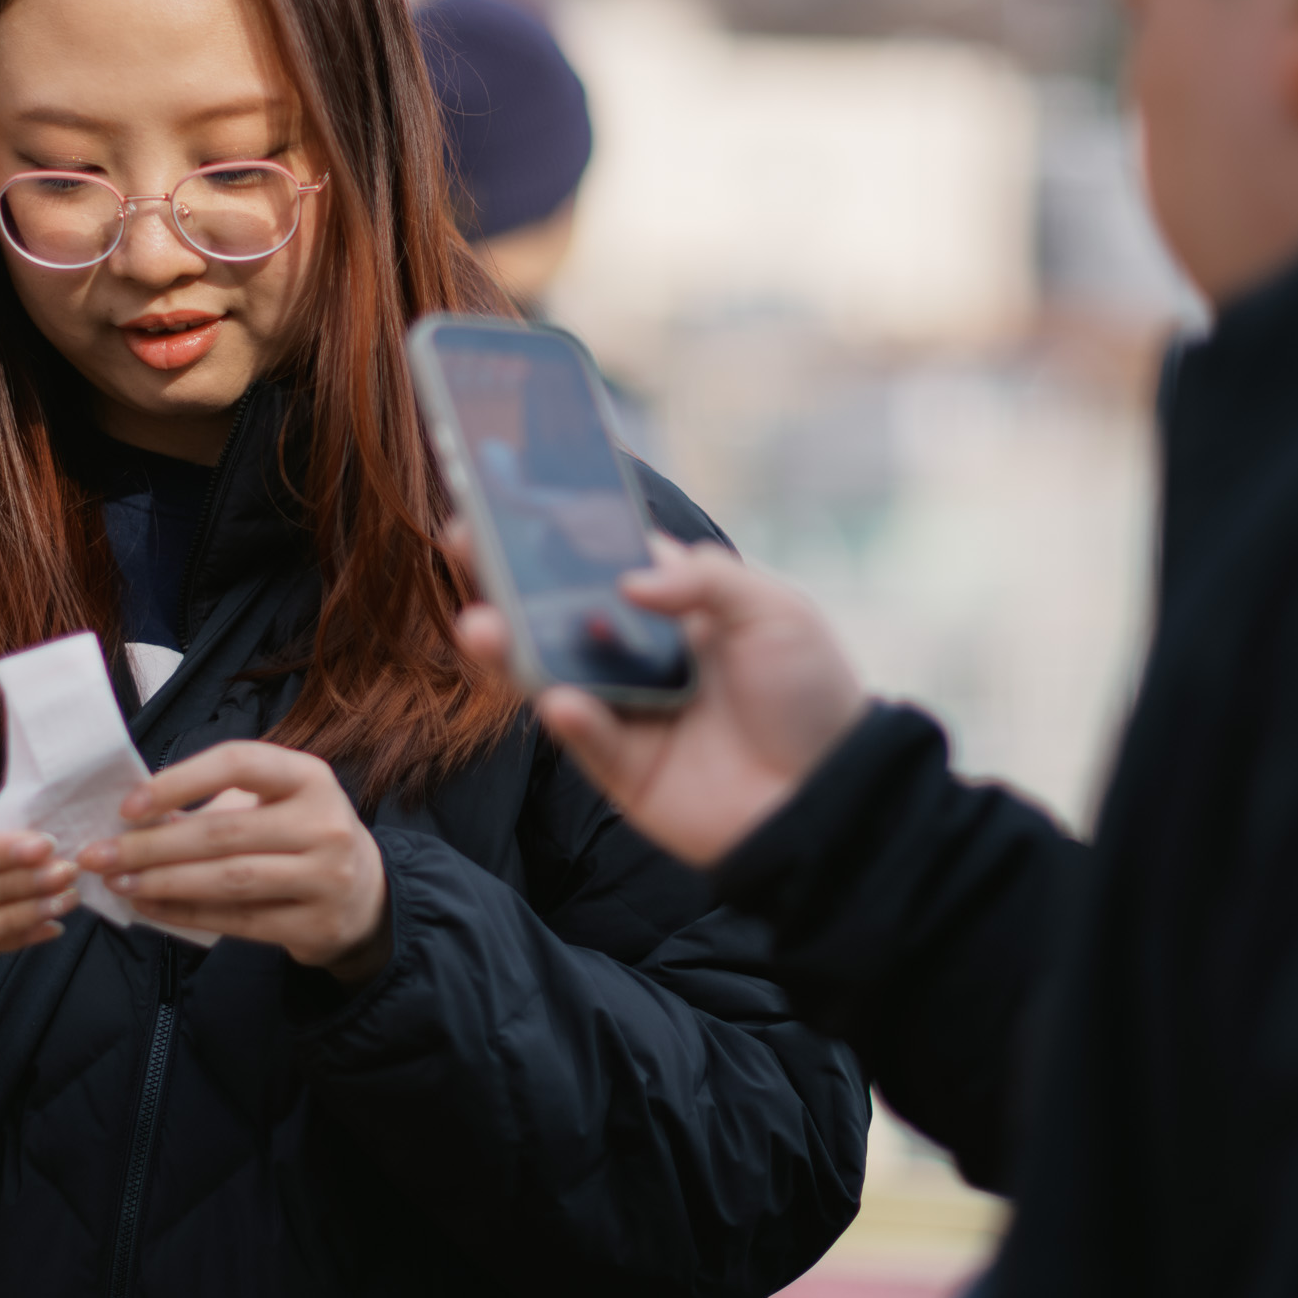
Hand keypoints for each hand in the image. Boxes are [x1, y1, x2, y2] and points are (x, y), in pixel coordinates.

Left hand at [78, 742, 390, 982]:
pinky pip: (237, 921)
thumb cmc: (300, 835)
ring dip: (162, 883)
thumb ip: (215, 803)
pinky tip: (149, 908)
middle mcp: (324, 824)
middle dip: (151, 846)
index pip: (238, 764)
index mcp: (309, 777)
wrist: (365, 894)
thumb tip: (134, 817)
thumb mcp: (275, 802)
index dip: (180, 780)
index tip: (129, 805)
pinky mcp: (316, 924)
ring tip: (117, 882)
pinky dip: (185, 914)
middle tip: (99, 854)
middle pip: (222, 833)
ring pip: (227, 880)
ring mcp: (325, 877)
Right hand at [454, 531, 867, 867]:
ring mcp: (628, 712)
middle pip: (561, 612)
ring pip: (554, 673)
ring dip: (514, 650)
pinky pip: (586, 738)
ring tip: (481, 626)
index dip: (563, 531)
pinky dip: (573, 718)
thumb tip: (629, 579)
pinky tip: (565, 701)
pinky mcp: (624, 770)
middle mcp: (642, 656)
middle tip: (465, 543)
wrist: (832, 798)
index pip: (606, 560)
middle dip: (511, 580)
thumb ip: (704, 579)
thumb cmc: (812, 697)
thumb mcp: (775, 613)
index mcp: (677, 609)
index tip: (513, 498)